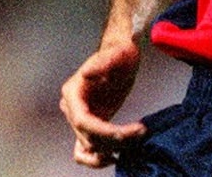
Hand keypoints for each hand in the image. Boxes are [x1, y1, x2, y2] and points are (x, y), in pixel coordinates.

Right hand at [59, 42, 146, 167]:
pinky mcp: (91, 124)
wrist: (121, 55)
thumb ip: (102, 63)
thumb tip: (86, 74)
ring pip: (88, 146)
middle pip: (88, 136)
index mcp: (73, 92)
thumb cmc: (119, 53)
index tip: (125, 134)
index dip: (102, 132)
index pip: (82, 121)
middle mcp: (72, 107)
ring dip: (108, 151)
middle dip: (114, 140)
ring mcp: (80, 118)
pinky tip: (117, 155)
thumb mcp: (116, 55)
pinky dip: (98, 157)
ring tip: (131, 143)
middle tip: (140, 132)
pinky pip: (87, 148)